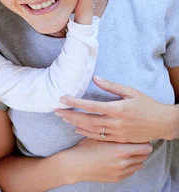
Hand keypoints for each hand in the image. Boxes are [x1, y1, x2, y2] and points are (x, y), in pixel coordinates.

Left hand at [57, 76, 178, 141]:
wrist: (162, 123)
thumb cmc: (146, 104)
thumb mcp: (130, 91)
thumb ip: (111, 86)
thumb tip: (95, 78)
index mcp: (118, 109)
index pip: (91, 106)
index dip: (75, 102)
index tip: (62, 98)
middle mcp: (116, 123)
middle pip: (87, 120)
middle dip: (70, 115)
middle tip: (56, 110)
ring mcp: (118, 133)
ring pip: (91, 130)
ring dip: (75, 124)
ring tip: (62, 118)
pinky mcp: (119, 140)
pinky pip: (99, 138)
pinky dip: (86, 133)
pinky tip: (77, 128)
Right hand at [60, 138, 152, 183]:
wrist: (75, 166)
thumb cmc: (85, 149)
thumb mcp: (98, 137)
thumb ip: (114, 134)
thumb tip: (125, 127)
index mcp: (120, 150)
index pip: (145, 147)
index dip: (144, 142)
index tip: (138, 139)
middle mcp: (124, 162)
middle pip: (144, 156)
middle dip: (140, 150)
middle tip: (133, 144)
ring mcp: (122, 172)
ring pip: (139, 165)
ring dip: (135, 159)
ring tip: (125, 153)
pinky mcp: (118, 178)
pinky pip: (131, 172)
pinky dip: (129, 166)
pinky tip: (119, 161)